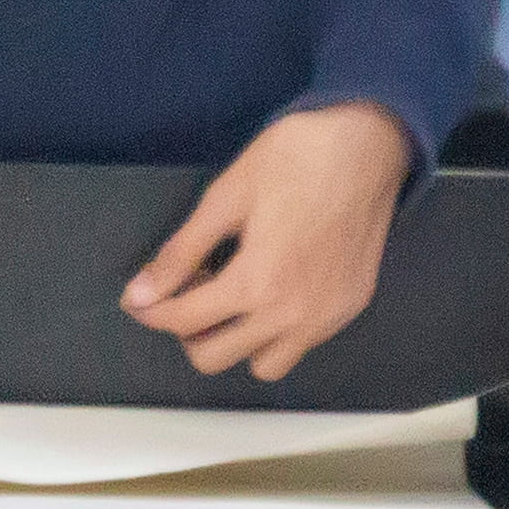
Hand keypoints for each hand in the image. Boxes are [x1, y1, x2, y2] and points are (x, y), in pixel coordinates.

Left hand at [120, 100, 411, 382]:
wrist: (368, 143)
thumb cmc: (296, 158)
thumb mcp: (225, 197)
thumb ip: (180, 253)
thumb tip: (140, 294)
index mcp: (256, 284)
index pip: (183, 321)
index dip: (150, 310)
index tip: (141, 298)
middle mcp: (292, 314)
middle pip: (214, 357)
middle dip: (188, 329)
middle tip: (192, 289)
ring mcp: (326, 317)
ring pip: (262, 365)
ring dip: (237, 341)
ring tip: (234, 296)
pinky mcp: (350, 308)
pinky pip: (302, 345)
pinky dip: (277, 331)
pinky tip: (274, 289)